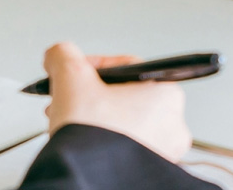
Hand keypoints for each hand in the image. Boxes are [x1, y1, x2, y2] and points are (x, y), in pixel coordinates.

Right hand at [41, 43, 191, 163]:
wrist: (87, 181)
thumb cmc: (92, 138)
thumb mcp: (71, 77)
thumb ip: (64, 55)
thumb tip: (59, 54)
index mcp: (167, 95)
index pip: (125, 67)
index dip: (92, 67)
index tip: (75, 74)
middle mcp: (173, 126)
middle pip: (123, 96)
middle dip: (91, 95)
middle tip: (70, 99)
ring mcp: (163, 154)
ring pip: (122, 123)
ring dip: (94, 118)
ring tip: (71, 123)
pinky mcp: (147, 174)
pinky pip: (123, 148)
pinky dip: (103, 142)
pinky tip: (82, 143)